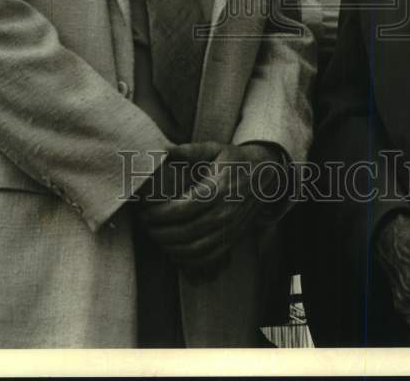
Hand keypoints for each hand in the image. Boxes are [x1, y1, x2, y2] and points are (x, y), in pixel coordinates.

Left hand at [137, 141, 284, 279]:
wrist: (265, 177)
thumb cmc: (235, 161)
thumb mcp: (215, 149)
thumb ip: (190, 150)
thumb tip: (164, 149)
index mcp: (217, 189)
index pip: (182, 209)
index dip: (159, 214)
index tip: (144, 210)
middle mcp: (224, 213)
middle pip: (184, 232)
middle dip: (159, 231)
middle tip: (144, 224)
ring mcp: (229, 230)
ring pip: (193, 249)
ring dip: (169, 246)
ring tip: (154, 235)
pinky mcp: (231, 240)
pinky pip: (206, 257)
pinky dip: (186, 259)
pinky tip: (173, 249)